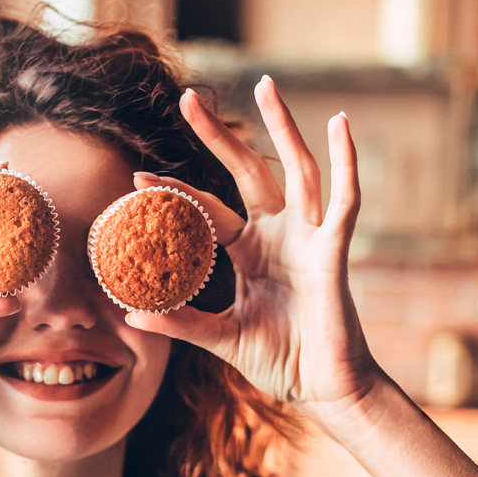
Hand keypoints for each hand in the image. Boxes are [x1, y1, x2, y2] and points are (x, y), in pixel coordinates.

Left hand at [125, 77, 382, 420]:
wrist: (324, 390)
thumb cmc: (280, 361)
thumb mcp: (222, 338)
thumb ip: (182, 323)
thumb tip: (131, 314)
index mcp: (249, 253)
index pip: (206, 211)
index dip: (175, 192)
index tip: (137, 177)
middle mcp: (278, 236)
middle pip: (247, 172)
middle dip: (219, 136)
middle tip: (187, 98)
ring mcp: (308, 239)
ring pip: (296, 169)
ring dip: (282, 127)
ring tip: (265, 85)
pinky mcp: (333, 251)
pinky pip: (343, 200)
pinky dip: (346, 162)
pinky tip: (340, 125)